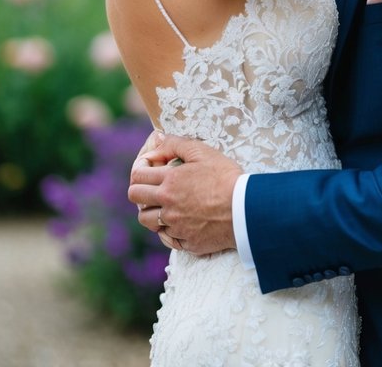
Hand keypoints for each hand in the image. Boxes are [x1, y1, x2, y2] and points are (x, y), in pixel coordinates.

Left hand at [128, 135, 242, 255]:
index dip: (140, 168)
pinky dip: (169, 229)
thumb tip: (157, 139)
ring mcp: (175, 226)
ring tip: (165, 204)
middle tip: (154, 185)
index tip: (149, 167)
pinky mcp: (186, 242)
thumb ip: (176, 144)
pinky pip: (166, 237)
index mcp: (170, 181)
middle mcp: (167, 205)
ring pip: (146, 221)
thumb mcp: (203, 152)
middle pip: (135, 198)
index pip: (137, 175)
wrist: (246, 209)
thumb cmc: (226, 177)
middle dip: (140, 189)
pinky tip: (180, 220)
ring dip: (151, 211)